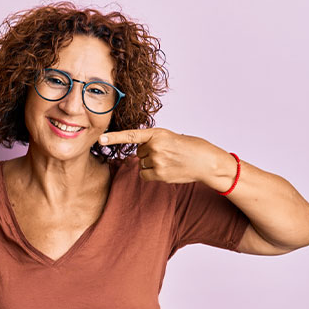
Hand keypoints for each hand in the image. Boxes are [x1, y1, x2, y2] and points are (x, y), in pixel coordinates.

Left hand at [98, 128, 234, 186]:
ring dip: (151, 164)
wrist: (207, 162)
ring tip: (169, 161)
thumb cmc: (190, 148)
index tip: (100, 139)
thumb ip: (153, 141)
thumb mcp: (170, 137)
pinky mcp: (160, 174)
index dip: (114, 137)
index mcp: (157, 133)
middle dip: (149, 153)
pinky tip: (165, 170)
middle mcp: (155, 146)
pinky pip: (144, 175)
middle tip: (167, 153)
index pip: (131, 136)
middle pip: (138, 153)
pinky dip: (151, 174)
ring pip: (142, 164)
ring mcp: (157, 161)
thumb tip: (139, 152)